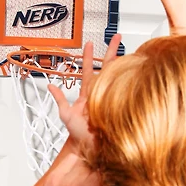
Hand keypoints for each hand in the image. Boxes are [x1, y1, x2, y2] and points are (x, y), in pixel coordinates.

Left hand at [48, 33, 122, 149]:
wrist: (90, 147)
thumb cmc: (78, 135)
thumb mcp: (65, 115)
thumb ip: (59, 99)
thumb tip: (50, 85)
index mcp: (88, 93)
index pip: (89, 70)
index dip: (89, 57)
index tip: (90, 43)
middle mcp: (101, 93)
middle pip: (107, 67)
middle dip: (111, 51)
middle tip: (116, 38)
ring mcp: (111, 97)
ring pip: (117, 75)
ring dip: (122, 61)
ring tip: (127, 47)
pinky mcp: (119, 104)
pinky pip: (125, 90)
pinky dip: (130, 79)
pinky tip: (135, 69)